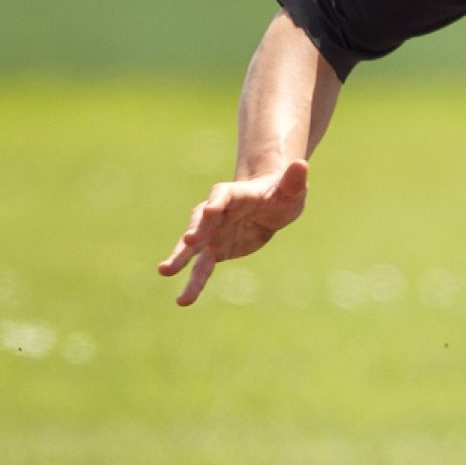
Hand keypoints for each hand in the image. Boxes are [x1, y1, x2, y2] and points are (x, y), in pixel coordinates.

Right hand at [158, 159, 308, 306]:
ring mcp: (213, 233)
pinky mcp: (216, 250)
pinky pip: (202, 268)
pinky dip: (194, 283)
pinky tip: (183, 300)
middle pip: (202, 221)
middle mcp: (217, 212)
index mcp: (235, 194)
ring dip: (180, 258)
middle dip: (196, 230)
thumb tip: (301, 164)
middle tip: (187, 242)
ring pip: (194, 247)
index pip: (223, 196)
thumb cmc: (281, 193)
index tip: (210, 211)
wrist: (268, 208)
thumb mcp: (292, 188)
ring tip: (164, 271)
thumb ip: (294, 179)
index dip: (217, 202)